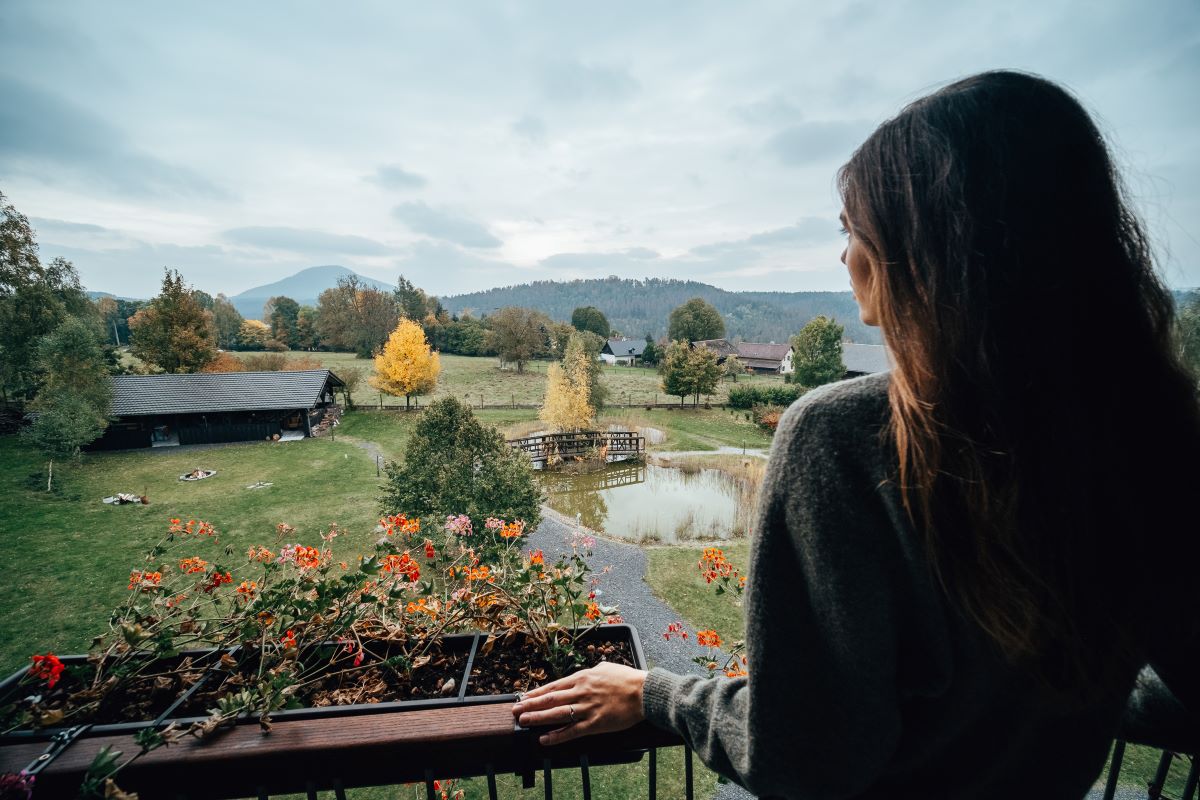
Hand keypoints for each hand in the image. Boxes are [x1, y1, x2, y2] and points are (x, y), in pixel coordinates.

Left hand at [511, 662, 647, 745]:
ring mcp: (586, 708)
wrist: (644, 692)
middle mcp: (581, 692)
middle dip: (530, 705)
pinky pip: (571, 731)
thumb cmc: (627, 678)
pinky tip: (544, 739)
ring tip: (523, 721)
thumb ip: (592, 671)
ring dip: (537, 718)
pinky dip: (556, 736)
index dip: (537, 692)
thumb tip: (585, 672)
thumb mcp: (605, 667)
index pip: (554, 685)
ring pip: (556, 714)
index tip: (524, 696)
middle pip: (550, 699)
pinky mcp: (595, 724)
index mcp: (583, 677)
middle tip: (515, 710)